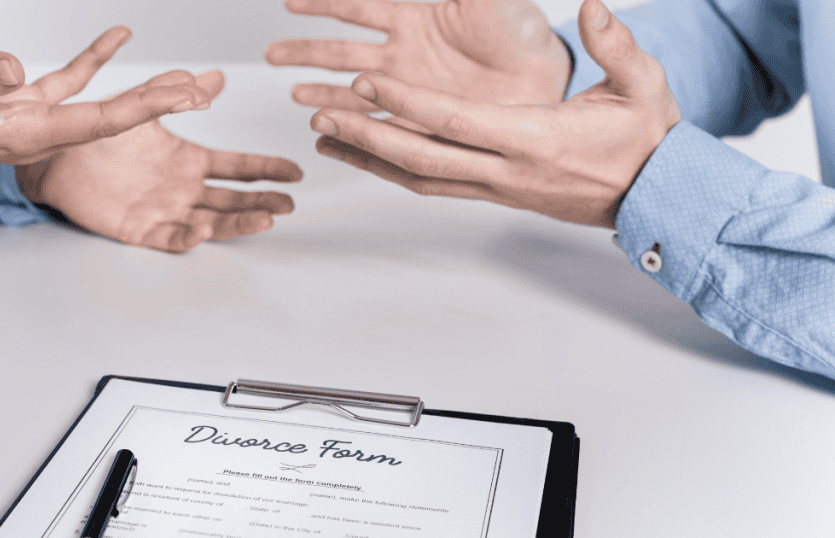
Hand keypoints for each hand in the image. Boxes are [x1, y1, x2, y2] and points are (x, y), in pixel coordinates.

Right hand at [0, 26, 211, 179]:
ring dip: (141, 89)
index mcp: (28, 135)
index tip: (183, 98)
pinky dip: (95, 59)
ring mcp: (34, 118)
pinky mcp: (20, 102)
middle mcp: (40, 132)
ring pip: (100, 102)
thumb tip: (12, 67)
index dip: (145, 108)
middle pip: (113, 118)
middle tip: (204, 92)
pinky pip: (69, 81)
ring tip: (183, 78)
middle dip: (160, 105)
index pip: (100, 122)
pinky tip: (119, 37)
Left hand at [16, 71, 302, 253]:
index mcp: (188, 161)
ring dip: (238, 223)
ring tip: (265, 220)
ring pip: (212, 222)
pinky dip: (189, 237)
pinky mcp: (140, 229)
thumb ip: (179, 92)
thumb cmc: (96, 134)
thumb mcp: (144, 106)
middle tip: (289, 205)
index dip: (267, 170)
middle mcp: (182, 189)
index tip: (294, 172)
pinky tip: (205, 229)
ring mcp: (165, 210)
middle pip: (233, 200)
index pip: (238, 168)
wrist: (52, 155)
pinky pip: (170, 238)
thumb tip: (216, 76)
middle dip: (263, 203)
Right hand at [265, 0, 571, 113]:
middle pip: (342, 50)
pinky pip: (377, 123)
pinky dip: (351, 126)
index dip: (324, 3)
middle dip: (306, 50)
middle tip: (272, 53)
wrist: (544, 78)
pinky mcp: (419, 118)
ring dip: (322, 93)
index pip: (359, 7)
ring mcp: (408, 89)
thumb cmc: (523, 29)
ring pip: (351, 89)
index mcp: (415, 17)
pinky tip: (327, 129)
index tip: (291, 2)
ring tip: (295, 97)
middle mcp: (403, 54)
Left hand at [308, 0, 680, 227]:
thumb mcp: (643, 84)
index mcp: (534, 138)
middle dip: (366, 135)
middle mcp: (507, 170)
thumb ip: (616, 44)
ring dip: (370, 158)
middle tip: (320, 116)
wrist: (654, 196)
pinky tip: (370, 156)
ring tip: (327, 138)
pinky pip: (436, 184)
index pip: (454, 120)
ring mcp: (497, 188)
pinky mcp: (495, 195)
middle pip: (420, 156)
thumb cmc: (647, 139)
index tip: (365, 83)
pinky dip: (396, 171)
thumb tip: (591, 4)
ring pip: (420, 177)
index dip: (405, 103)